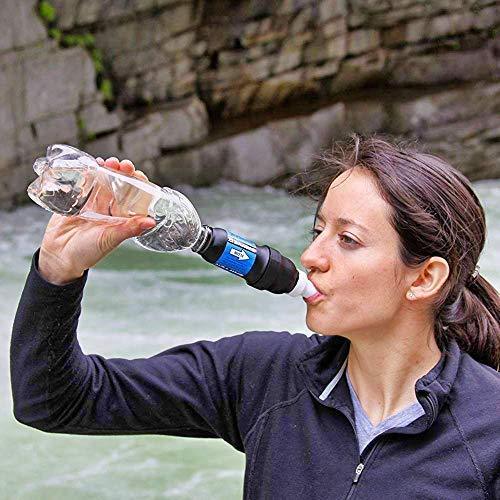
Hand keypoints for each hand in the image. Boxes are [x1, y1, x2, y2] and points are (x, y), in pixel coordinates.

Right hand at [39, 157, 155, 284]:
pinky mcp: (78, 201)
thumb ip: (129, 229)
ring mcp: (94, 204)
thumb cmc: (87, 252)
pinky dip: (89, 174)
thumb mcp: (110, 238)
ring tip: (108, 162)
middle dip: (123, 173)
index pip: (134, 198)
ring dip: (107, 171)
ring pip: (104, 183)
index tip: (138, 174)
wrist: (58, 255)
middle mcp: (109, 210)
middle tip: (123, 165)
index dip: (138, 185)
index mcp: (121, 219)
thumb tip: (152, 222)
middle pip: (120, 187)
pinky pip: (85, 184)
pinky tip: (92, 165)